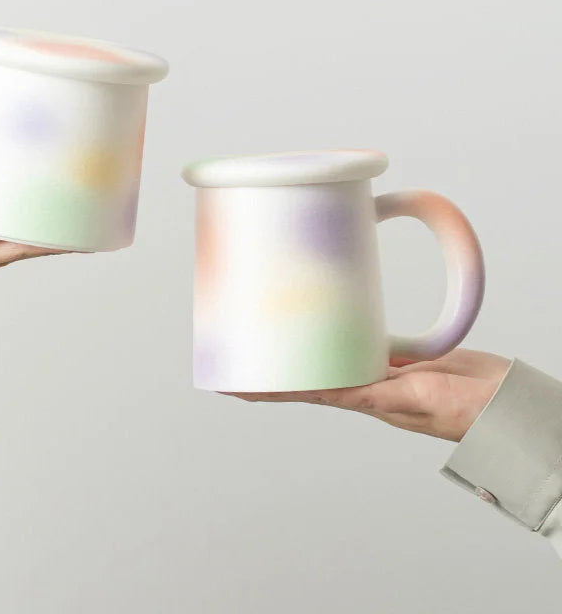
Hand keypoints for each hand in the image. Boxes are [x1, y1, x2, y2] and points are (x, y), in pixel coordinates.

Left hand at [226, 349, 509, 441]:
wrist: (502, 403)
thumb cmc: (465, 412)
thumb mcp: (415, 398)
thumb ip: (380, 394)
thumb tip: (343, 392)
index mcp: (362, 400)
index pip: (300, 392)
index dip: (265, 390)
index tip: (231, 386)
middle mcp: (364, 387)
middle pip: (307, 374)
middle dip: (274, 365)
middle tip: (240, 349)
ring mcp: (381, 372)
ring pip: (330, 356)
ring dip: (303, 348)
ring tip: (275, 332)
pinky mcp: (400, 357)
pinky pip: (361, 342)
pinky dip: (342, 333)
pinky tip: (330, 322)